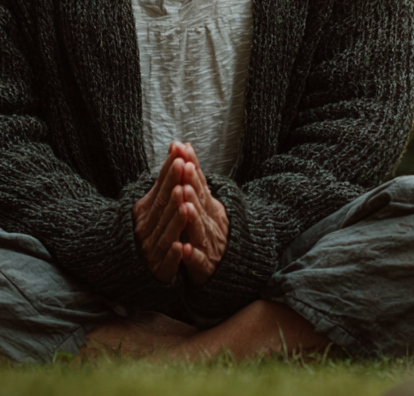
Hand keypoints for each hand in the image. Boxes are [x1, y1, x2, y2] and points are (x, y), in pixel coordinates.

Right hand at [132, 147, 192, 282]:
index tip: (179, 156)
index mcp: (146, 210)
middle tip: (182, 170)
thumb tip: (175, 147)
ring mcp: (151, 247)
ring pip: (165, 231)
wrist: (133, 266)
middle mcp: (146, 226)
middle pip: (162, 206)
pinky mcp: (158, 268)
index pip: (160, 188)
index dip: (169, 173)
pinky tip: (182, 247)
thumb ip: (165, 181)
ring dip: (175, 218)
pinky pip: (166, 261)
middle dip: (173, 188)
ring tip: (184, 204)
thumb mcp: (153, 204)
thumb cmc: (150, 228)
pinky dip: (174, 254)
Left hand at [170, 142, 228, 285]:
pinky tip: (183, 249)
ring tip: (185, 205)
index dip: (192, 167)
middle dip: (193, 185)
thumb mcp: (206, 202)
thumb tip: (185, 145)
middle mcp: (212, 222)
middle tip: (183, 169)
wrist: (229, 268)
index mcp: (210, 207)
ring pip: (200, 229)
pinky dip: (191, 255)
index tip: (183, 150)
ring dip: (193, 217)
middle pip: (201, 202)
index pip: (200, 183)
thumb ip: (195, 177)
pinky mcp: (205, 267)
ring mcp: (209, 244)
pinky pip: (198, 261)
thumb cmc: (210, 230)